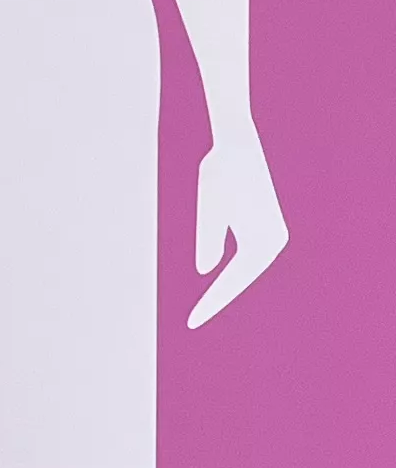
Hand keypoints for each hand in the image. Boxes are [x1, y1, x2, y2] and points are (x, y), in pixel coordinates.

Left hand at [184, 136, 285, 327]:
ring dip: (228, 287)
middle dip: (219, 299)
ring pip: (245, 270)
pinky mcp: (265, 228)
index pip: (232, 281)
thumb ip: (209, 238)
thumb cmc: (220, 174)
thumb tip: (207, 271)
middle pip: (241, 279)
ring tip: (204, 309)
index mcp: (262, 241)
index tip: (192, 322)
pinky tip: (219, 283)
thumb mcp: (209, 207)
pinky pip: (247, 257)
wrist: (237, 145)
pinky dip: (233, 271)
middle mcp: (274, 242)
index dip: (212, 303)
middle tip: (193, 322)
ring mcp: (272, 235)